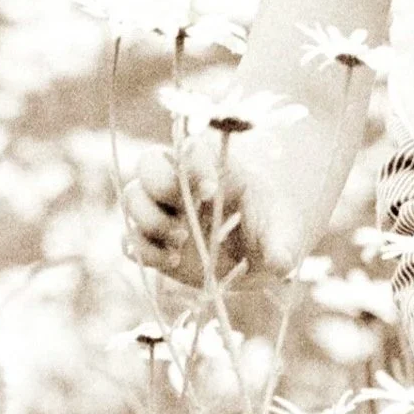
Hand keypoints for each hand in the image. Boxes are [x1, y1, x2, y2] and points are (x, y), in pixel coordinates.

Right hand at [122, 140, 270, 287]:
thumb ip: (282, 246)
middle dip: (161, 190)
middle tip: (186, 224)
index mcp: (216, 168)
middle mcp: (183, 182)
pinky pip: (127, 237)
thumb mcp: (285, 236)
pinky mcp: (152, 239)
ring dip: (149, 222)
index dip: (195, 164)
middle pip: (149, 163)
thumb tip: (281, 264)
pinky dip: (142, 250)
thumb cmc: (272, 230)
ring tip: (181, 245)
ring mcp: (163, 209)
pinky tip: (171, 261)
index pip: (192, 148)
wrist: (257, 252)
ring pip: (132, 196)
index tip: (213, 191)